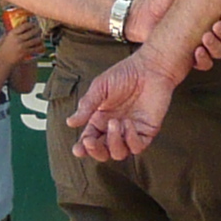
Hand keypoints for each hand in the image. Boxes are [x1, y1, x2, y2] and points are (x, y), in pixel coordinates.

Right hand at [67, 50, 184, 161]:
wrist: (149, 68)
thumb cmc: (124, 74)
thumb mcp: (100, 88)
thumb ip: (86, 106)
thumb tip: (70, 122)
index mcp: (100, 120)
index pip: (89, 140)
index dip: (83, 148)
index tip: (78, 149)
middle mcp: (114, 129)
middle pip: (103, 152)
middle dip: (96, 151)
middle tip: (91, 141)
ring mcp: (131, 132)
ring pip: (119, 153)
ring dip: (114, 143)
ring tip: (114, 123)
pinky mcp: (146, 131)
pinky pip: (137, 147)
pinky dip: (131, 139)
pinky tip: (128, 123)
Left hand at [122, 0, 220, 70]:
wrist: (140, 18)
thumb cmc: (159, 2)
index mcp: (210, 14)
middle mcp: (208, 30)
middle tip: (216, 26)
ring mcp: (200, 45)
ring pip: (220, 51)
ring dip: (216, 47)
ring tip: (205, 38)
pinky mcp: (189, 57)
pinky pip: (204, 63)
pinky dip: (204, 60)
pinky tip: (196, 52)